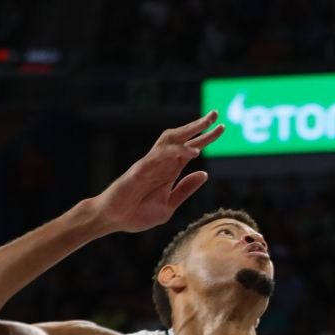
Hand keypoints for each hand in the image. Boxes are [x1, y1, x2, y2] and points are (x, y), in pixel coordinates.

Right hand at [89, 113, 223, 233]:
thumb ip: (185, 189)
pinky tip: (193, 152)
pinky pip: (159, 156)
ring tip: (206, 123)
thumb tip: (204, 174)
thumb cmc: (137, 214)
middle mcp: (161, 164)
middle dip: (198, 126)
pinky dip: (176, 152)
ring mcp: (149, 164)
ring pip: (170, 141)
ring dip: (188, 131)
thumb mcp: (169, 204)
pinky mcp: (139, 170)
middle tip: (215, 114)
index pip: (190, 150)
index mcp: (169, 171)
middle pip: (181, 139)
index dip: (205, 138)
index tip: (221, 128)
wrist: (113, 220)